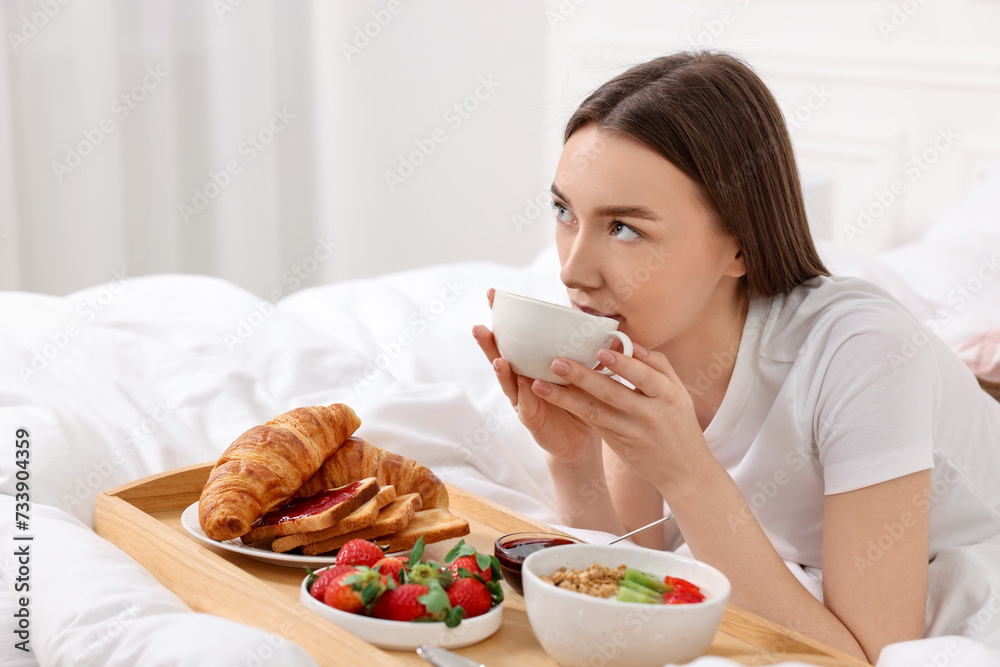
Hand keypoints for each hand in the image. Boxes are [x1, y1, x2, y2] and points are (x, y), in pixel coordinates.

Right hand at [472, 288, 601, 465]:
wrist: (580, 440)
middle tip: (480, 327)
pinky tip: (524, 385)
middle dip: (488, 343)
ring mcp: (523, 401)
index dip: (500, 319)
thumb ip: (584, 353)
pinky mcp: (532, 421)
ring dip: (501, 372)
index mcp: (529, 365)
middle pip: (499, 358)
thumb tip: (611, 329)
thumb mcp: (581, 373)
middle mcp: (521, 381)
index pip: (512, 339)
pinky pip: (526, 407)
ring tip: (498, 359)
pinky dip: (524, 396)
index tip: (492, 295)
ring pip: (508, 384)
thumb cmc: (578, 402)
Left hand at [529, 345, 717, 494]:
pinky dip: (573, 408)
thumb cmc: (680, 423)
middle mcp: (649, 415)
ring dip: (565, 398)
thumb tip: (632, 344)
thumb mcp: (679, 392)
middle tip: (557, 362)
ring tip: (541, 384)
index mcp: (669, 396)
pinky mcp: (617, 444)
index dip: (623, 365)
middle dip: (583, 377)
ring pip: (594, 412)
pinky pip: (592, 422)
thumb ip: (658, 365)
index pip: (644, 377)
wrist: (683, 471)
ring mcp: (631, 432)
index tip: (601, 351)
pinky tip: (554, 398)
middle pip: (613, 393)